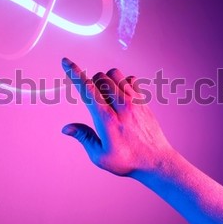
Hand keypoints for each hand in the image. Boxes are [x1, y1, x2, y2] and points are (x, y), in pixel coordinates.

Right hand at [61, 57, 173, 175]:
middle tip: (93, 100)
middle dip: (91, 83)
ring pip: (114, 74)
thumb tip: (67, 128)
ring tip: (106, 96)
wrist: (156, 161)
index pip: (87, 90)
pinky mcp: (143, 100)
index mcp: (107, 119)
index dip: (74, 73)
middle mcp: (121, 106)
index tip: (66, 62)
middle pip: (100, 78)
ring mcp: (134, 101)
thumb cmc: (128, 161)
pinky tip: (120, 96)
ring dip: (105, 80)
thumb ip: (84, 137)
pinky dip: (122, 82)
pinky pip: (130, 79)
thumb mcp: (100, 156)